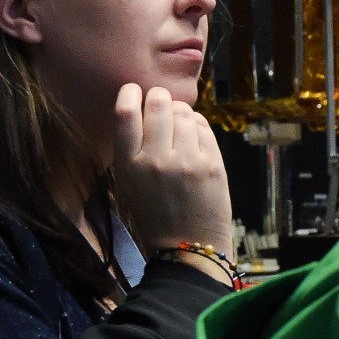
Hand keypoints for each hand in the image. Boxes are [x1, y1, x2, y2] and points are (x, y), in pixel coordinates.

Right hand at [111, 84, 230, 256]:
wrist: (188, 248)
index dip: (130, 93)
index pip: (125, 112)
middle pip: (158, 103)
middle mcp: (157, 159)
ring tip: (178, 125)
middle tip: (160, 105)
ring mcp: (187, 161)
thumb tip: (141, 107)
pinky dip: (197, 124)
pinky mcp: (213, 164)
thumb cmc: (153, 215)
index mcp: (128, 166)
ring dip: (180, 111)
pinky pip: (204, 126)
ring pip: (184, 111)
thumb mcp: (128, 184)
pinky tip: (193, 136)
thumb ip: (132, 148)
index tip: (134, 91)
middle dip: (159, 98)